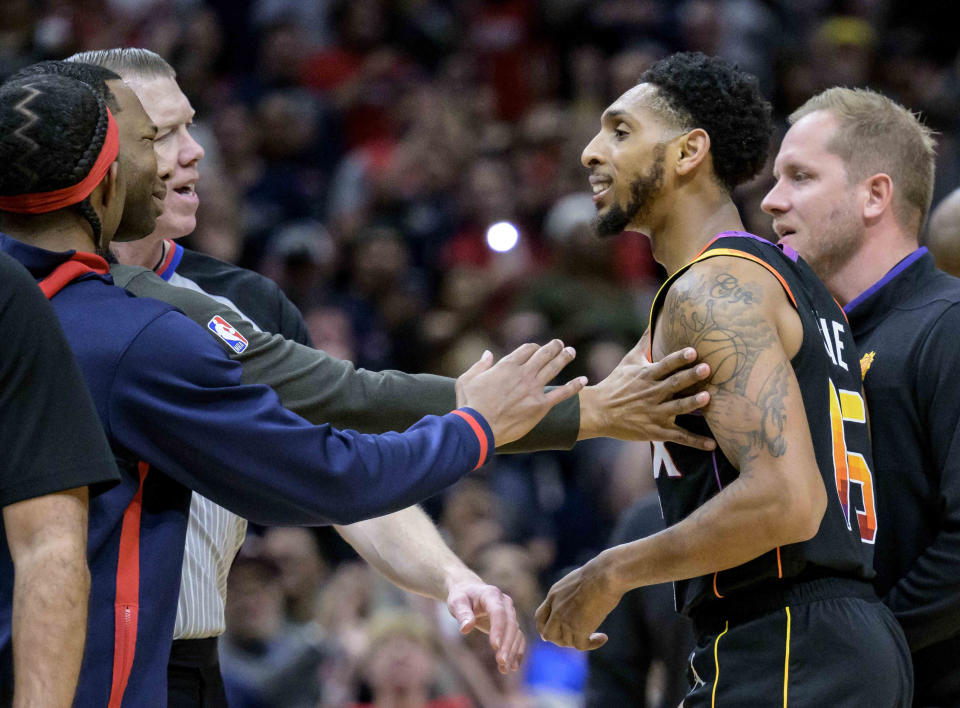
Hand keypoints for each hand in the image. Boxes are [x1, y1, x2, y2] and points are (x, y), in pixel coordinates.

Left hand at [446, 576, 525, 673]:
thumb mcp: (456, 602)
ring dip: (512, 651)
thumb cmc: (462, 597)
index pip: (498, 612)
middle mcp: (505, 603)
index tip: (494, 646)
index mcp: (491, 595)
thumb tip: (466, 628)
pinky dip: (517, 651)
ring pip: (516, 633)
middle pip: (511, 624)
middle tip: (501, 662)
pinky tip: (513, 666)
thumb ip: (462, 613)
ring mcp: (510, 613)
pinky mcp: (511, 623)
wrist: (470, 591)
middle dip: (506, 644)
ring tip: (505, 669)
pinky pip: (518, 637)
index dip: (498, 629)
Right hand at [456, 340, 585, 445]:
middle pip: (544, 354)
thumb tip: (487, 353)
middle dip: (554, 347)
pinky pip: (562, 393)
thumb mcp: (467, 380)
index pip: (527, 349)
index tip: (537, 349)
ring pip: (554, 368)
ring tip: (570, 352)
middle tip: (561, 344)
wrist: (478, 428)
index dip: (534, 347)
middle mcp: (523, 373)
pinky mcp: (540, 406)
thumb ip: (479, 365)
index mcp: (507, 365)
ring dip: (564, 357)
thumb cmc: (470, 406)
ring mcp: (533, 389)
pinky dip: (574, 385)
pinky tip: (584, 380)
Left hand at [535, 553, 622, 650]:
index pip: (540, 617)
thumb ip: (570, 594)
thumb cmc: (597, 574)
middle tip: (576, 638)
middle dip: (560, 639)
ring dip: (580, 641)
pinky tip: (603, 638)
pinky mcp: (579, 629)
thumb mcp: (575, 581)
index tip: (551, 635)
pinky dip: (592, 644)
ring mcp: (566, 620)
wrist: (604, 576)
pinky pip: (581, 646)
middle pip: (548, 634)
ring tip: (596, 635)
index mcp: (553, 595)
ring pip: (566, 642)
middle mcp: (556, 609)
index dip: (545, 628)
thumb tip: (578, 602)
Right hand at [578, 337, 714, 448]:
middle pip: (674, 384)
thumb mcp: (629, 360)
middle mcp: (652, 393)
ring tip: (708, 398)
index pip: (665, 365)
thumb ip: (645, 341)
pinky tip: (712, 444)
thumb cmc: (616, 383)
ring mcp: (655, 413)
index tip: (693, 351)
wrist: (599, 411)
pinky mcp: (657, 431)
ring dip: (692, 403)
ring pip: (677, 408)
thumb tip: (654, 320)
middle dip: (690, 376)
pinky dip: (695, 441)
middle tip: (707, 369)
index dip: (678, 358)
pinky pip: (679, 436)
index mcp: (647, 375)